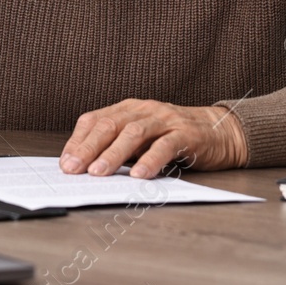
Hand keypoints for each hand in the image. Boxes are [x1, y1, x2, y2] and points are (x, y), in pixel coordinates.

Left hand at [59, 99, 248, 177]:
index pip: (94, 120)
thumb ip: (119, 147)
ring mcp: (165, 120)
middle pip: (110, 125)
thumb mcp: (142, 140)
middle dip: (88, 148)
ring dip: (113, 154)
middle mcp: (144, 110)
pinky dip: (150, 160)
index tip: (65, 162)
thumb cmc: (174, 138)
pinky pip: (165, 146)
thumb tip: (86, 167)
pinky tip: (139, 175)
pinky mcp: (186, 134)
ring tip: (98, 173)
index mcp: (128, 109)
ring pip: (134, 133)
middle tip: (73, 169)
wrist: (221, 132)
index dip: (77, 140)